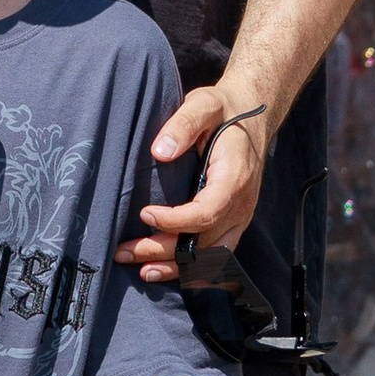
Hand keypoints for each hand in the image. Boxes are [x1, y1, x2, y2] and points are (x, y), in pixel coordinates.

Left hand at [117, 83, 265, 282]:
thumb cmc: (222, 111)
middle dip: (161, 250)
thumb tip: (159, 151)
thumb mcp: (203, 104)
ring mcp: (240, 218)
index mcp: (234, 178)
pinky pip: (215, 255)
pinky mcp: (233, 224)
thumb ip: (183, 124)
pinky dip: (190, 267)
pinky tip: (163, 270)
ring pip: (209, 256)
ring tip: (139, 269)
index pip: (206, 212)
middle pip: (202, 242)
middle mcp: (241, 205)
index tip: (144, 213)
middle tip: (124, 251)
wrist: (250, 118)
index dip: (174, 221)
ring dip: (173, 266)